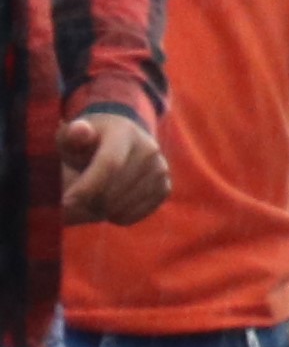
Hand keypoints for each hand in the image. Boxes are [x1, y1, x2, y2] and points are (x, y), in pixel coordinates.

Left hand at [61, 107, 163, 225]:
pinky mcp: (164, 188)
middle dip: (89, 201)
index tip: (65, 202)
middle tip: (76, 198)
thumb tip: (80, 131)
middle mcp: (148, 150)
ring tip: (92, 198)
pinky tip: (109, 204)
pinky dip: (116, 216)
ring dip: (101, 210)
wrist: (122, 141)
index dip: (87, 186)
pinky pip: (133, 214)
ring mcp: (160, 170)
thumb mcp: (74, 135)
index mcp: (125, 133)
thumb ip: (71, 135)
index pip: (110, 164)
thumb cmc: (89, 142)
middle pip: (113, 190)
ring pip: (122, 206)